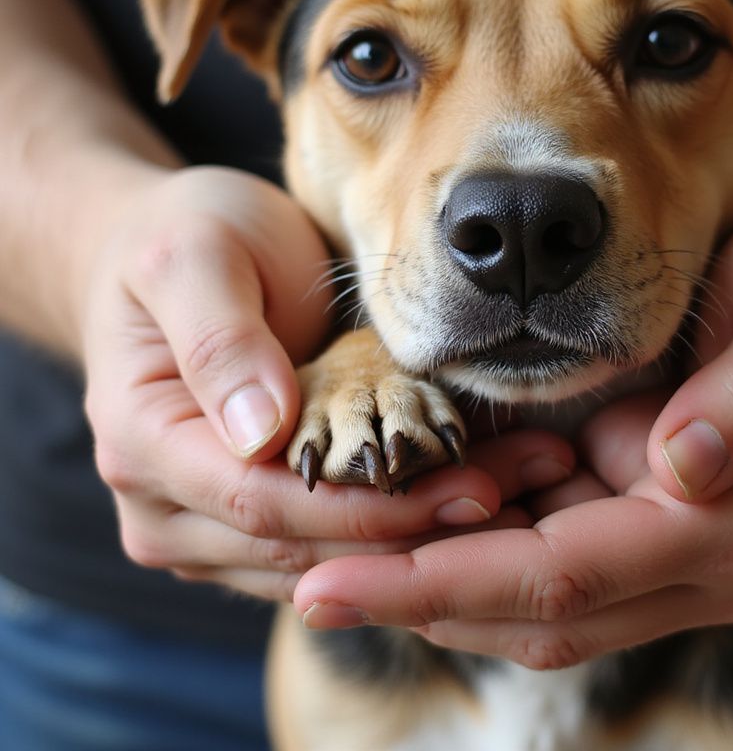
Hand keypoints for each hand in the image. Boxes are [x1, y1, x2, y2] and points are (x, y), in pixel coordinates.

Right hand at [82, 165, 574, 599]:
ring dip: (416, 541)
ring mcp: (201, 526)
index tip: (472, 484)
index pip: (267, 503)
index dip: (373, 505)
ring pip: (319, 565)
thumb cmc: (182, 237)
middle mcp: (163, 507)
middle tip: (521, 493)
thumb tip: (265, 435)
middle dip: (414, 529)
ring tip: (516, 497)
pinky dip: (394, 532)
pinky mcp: (245, 520)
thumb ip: (219, 338)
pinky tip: (464, 497)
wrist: (171, 249)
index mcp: (143, 444)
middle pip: (300, 547)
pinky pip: (324, 547)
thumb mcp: (195, 256)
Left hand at [292, 193, 732, 666]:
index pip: (569, 575)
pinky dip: (479, 545)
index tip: (333, 576)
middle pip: (537, 605)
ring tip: (334, 552)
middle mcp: (713, 559)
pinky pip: (555, 553)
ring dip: (437, 580)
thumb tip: (680, 469)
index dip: (446, 580)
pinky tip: (418, 515)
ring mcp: (686, 547)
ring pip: (537, 596)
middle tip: (301, 572)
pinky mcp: (661, 516)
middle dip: (416, 593)